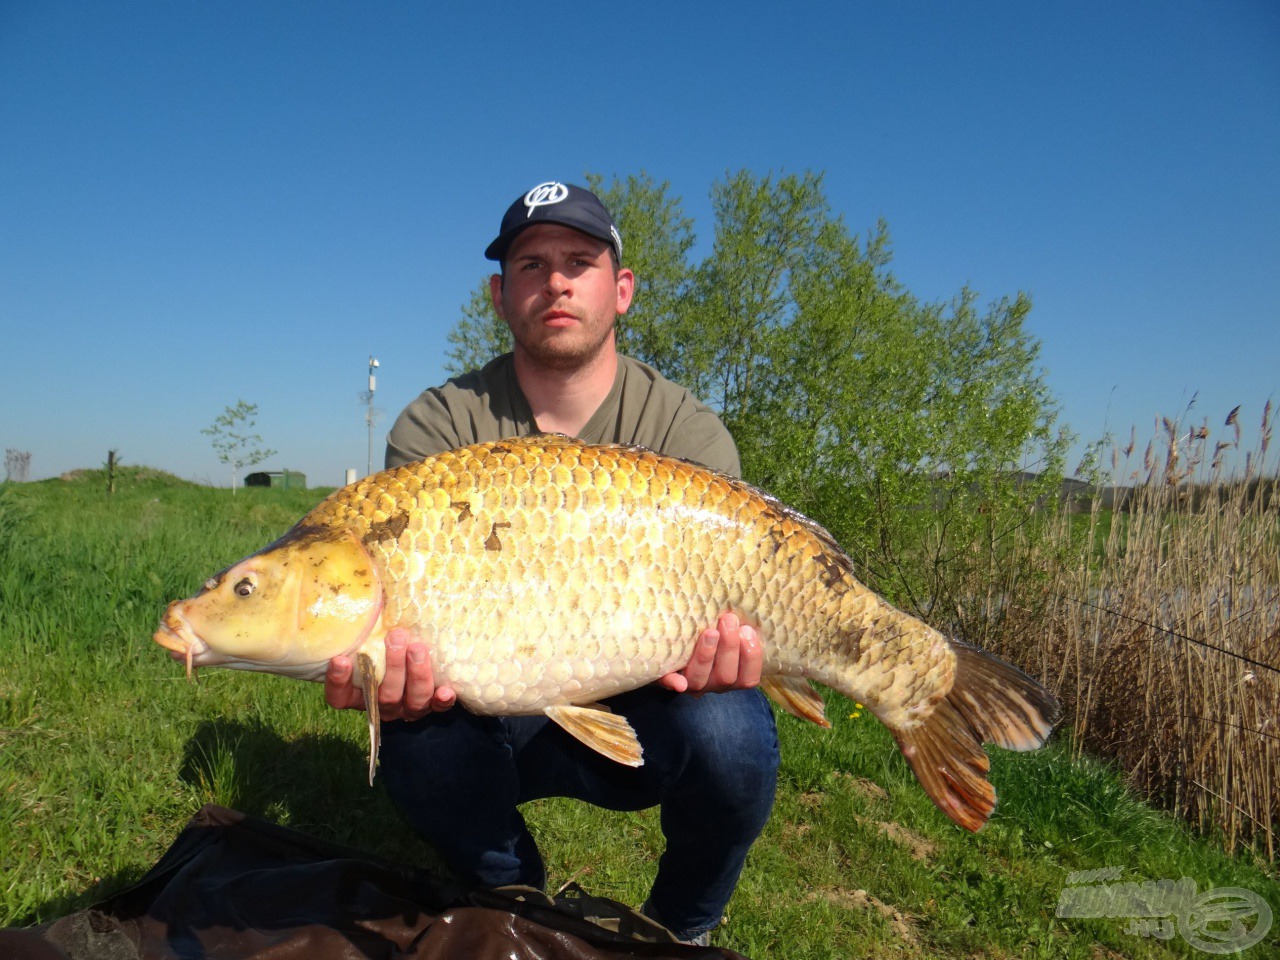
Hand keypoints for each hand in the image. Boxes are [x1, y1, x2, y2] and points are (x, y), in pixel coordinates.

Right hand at [324, 627, 455, 721]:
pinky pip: (438, 710)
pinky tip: (446, 691)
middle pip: (384, 695)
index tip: (341, 659)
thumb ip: (360, 624)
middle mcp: (380, 705)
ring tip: (418, 647)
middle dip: (392, 666)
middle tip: (396, 636)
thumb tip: (360, 588)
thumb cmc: (379, 641)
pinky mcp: (431, 707)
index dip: (338, 681)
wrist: (408, 657)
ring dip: (416, 674)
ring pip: (412, 701)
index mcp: (356, 693)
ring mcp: (406, 708)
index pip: (340, 695)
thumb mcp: (366, 636)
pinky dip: (442, 701)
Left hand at [658, 611, 762, 693]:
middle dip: (729, 647)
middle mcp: (713, 684)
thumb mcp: (731, 630)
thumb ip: (741, 626)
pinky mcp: (666, 677)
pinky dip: (673, 682)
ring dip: (706, 656)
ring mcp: (690, 682)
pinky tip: (679, 683)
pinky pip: (667, 682)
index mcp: (733, 676)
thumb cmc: (713, 629)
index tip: (748, 630)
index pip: (748, 679)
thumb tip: (760, 602)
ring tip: (710, 632)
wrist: (675, 641)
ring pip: (700, 679)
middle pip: (725, 677)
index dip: (751, 657)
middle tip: (729, 619)